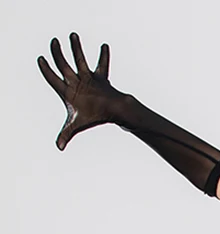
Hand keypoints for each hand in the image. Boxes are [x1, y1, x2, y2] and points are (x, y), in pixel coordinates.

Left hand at [37, 31, 127, 150]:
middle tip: (53, 42)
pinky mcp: (100, 78)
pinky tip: (104, 45)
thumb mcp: (76, 124)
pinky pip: (101, 65)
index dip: (45, 69)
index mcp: (68, 92)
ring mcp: (88, 79)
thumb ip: (66, 133)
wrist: (114, 115)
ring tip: (72, 35)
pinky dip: (103, 56)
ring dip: (76, 48)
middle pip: (63, 65)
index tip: (40, 58)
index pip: (52, 78)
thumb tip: (58, 147)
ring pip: (79, 60)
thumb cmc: (95, 117)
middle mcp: (76, 83)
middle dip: (57, 53)